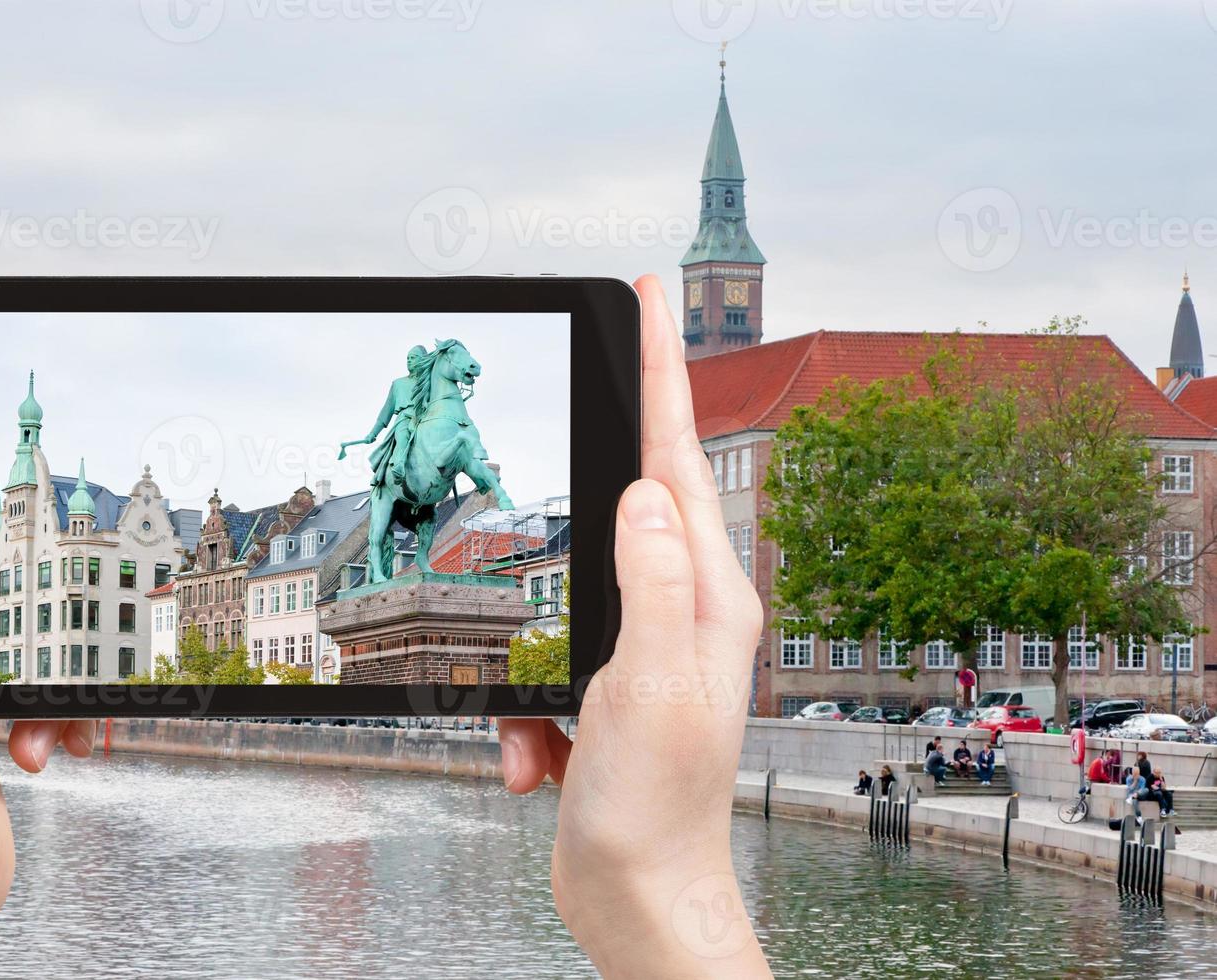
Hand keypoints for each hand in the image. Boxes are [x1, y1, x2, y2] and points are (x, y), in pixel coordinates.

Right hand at [498, 276, 768, 976]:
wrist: (640, 898)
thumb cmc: (658, 808)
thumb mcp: (649, 687)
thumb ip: (650, 583)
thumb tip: (646, 491)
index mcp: (708, 596)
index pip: (679, 459)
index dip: (662, 374)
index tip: (648, 302)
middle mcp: (685, 609)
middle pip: (633, 500)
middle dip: (600, 462)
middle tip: (592, 386)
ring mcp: (645, 645)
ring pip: (569, 587)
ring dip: (532, 657)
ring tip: (539, 735)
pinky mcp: (606, 684)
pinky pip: (544, 662)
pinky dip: (523, 711)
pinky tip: (536, 764)